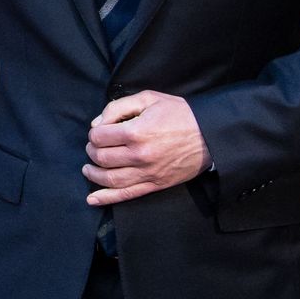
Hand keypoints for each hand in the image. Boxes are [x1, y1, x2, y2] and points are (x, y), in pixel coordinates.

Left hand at [82, 90, 210, 205]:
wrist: (210, 135)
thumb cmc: (180, 114)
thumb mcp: (149, 99)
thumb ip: (118, 107)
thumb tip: (96, 124)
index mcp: (136, 132)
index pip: (99, 137)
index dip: (94, 133)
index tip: (99, 130)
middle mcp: (140, 155)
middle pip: (102, 158)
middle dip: (92, 151)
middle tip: (93, 147)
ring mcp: (148, 173)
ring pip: (110, 179)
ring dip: (93, 175)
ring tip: (89, 168)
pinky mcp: (155, 185)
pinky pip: (127, 195)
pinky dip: (107, 198)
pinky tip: (93, 199)